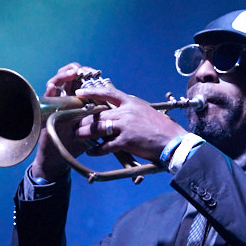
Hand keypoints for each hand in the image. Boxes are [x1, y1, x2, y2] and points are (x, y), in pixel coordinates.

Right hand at [29, 63, 92, 180]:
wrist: (59, 159)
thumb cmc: (75, 145)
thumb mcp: (91, 129)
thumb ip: (100, 119)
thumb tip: (117, 111)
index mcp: (76, 102)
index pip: (80, 82)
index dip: (86, 75)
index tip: (96, 73)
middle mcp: (64, 100)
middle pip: (68, 78)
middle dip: (77, 70)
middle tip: (87, 71)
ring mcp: (53, 105)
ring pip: (56, 82)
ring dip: (64, 75)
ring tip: (73, 72)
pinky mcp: (45, 112)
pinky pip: (45, 98)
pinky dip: (49, 91)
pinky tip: (53, 86)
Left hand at [72, 83, 187, 162]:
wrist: (173, 141)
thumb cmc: (162, 128)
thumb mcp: (145, 111)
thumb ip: (130, 110)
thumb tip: (118, 112)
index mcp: (131, 102)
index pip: (108, 93)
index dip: (92, 93)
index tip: (79, 93)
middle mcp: (126, 112)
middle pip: (98, 114)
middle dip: (83, 119)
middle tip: (72, 122)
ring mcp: (125, 126)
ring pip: (98, 128)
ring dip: (84, 132)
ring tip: (74, 135)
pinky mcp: (126, 141)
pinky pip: (106, 146)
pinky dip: (97, 150)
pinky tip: (90, 152)